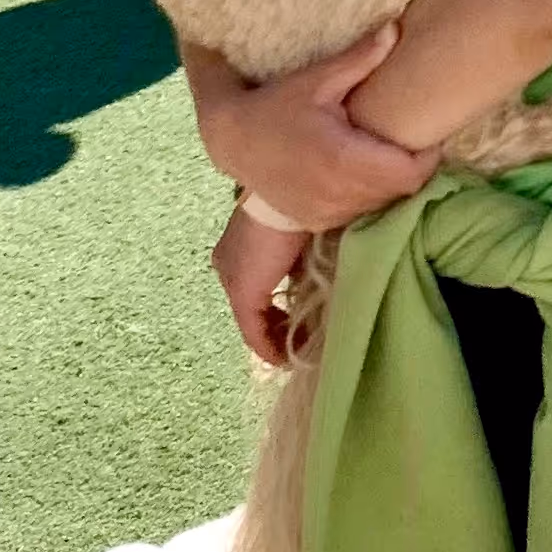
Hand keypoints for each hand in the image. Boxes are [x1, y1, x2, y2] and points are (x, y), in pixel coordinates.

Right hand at [190, 25, 441, 231]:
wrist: (230, 141)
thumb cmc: (275, 106)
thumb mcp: (316, 80)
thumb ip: (359, 59)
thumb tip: (394, 30)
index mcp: (345, 160)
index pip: (409, 174)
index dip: (425, 157)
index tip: (425, 136)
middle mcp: (338, 194)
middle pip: (399, 190)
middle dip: (409, 167)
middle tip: (406, 140)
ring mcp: (326, 213)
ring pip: (379, 204)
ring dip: (387, 183)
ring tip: (381, 153)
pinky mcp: (316, 222)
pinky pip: (356, 213)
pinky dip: (363, 196)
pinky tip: (355, 172)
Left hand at [211, 203, 313, 364]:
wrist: (290, 194)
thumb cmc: (304, 205)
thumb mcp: (304, 234)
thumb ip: (305, 257)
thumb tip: (323, 274)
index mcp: (240, 245)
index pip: (259, 282)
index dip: (278, 304)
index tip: (301, 319)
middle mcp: (228, 263)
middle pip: (253, 304)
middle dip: (278, 324)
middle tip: (303, 339)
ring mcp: (232, 279)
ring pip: (253, 320)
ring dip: (276, 336)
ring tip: (298, 350)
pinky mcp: (242, 295)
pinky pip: (254, 333)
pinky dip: (270, 348)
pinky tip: (286, 358)